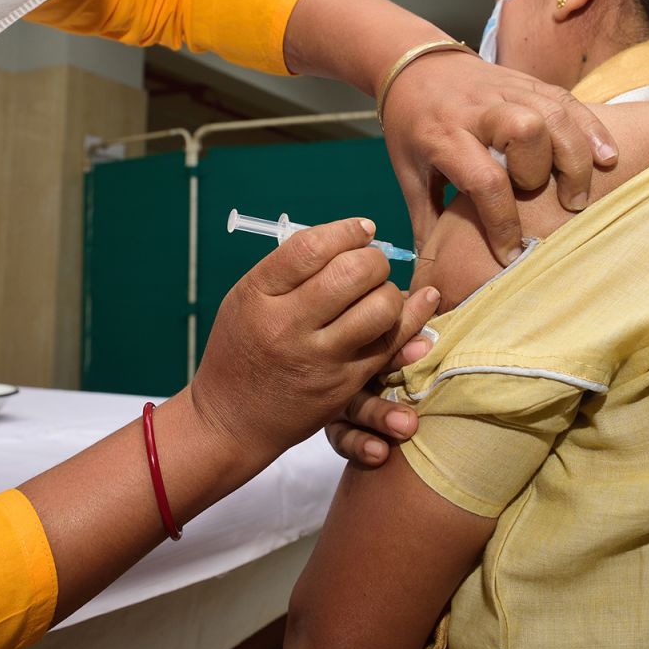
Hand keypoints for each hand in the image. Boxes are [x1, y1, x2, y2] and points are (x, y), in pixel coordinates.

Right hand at [190, 219, 440, 462]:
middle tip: (371, 264)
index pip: (311, 248)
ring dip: (390, 291)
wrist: (230, 419)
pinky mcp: (343, 386)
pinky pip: (389, 345)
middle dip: (374, 259)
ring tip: (379, 292)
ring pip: (380, 308)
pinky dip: (410, 319)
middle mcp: (287, 326)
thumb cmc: (240, 351)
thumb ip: (288, 270)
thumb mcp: (245, 299)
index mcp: (257, 296)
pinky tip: (418, 303)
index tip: (362, 230)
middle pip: (352, 273)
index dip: (346, 231)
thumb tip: (347, 239)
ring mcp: (318, 359)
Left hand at [382, 51, 616, 262]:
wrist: (413, 64)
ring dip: (576, 156)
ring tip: (579, 197)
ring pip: (554, 113)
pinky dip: (592, 129)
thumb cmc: (411, 127)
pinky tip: (608, 158)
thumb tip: (434, 272)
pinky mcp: (528, 81)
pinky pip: (568, 100)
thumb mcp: (407, 172)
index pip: (484, 179)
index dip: (503, 221)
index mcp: (443, 136)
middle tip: (545, 204)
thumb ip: (425, 219)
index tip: (511, 253)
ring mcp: (507, 90)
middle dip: (541, 173)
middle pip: (525, 130)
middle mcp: (478, 110)